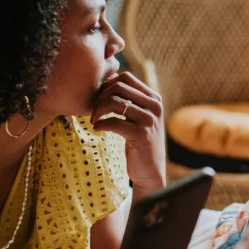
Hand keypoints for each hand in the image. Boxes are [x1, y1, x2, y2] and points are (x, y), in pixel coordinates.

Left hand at [91, 72, 165, 191]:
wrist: (150, 170)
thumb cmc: (139, 141)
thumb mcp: (139, 116)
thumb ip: (130, 99)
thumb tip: (108, 78)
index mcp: (154, 98)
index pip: (126, 77)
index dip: (107, 84)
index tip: (99, 98)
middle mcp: (154, 106)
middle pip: (119, 87)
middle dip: (100, 97)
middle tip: (94, 111)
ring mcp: (149, 120)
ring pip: (115, 103)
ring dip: (98, 110)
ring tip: (94, 120)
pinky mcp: (141, 135)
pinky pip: (113, 122)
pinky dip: (100, 124)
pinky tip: (97, 128)